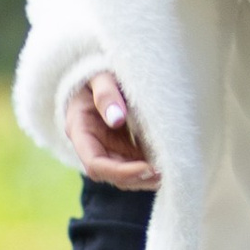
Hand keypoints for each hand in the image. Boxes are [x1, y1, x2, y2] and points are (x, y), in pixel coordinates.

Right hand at [66, 71, 157, 187]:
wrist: (96, 73)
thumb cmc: (96, 72)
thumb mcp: (99, 76)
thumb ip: (106, 94)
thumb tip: (117, 118)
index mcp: (79, 130)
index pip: (95, 164)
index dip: (120, 171)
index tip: (147, 168)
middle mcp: (90, 145)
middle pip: (110, 174)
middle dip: (136, 178)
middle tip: (165, 173)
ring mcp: (105, 147)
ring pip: (122, 173)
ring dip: (144, 177)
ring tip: (170, 172)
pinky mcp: (120, 146)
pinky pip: (133, 163)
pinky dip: (148, 166)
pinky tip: (167, 163)